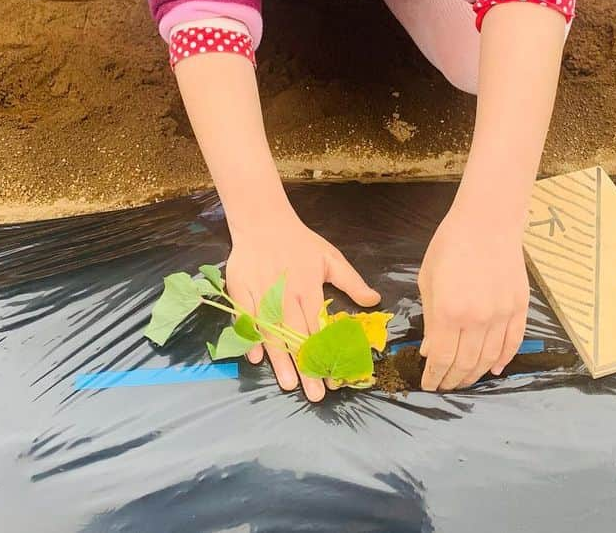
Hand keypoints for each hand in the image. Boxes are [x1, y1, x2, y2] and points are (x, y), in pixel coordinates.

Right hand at [226, 210, 379, 402]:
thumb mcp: (330, 257)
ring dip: (280, 359)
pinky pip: (244, 316)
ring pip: (271, 331)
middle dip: (306, 366)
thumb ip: (352, 281)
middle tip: (314, 394)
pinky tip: (255, 356)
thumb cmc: (299, 241)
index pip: (318, 326)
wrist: (262, 220)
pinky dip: (250, 336)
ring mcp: (261, 292)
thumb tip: (374, 301)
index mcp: (308, 286)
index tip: (334, 377)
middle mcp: (285, 293)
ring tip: (288, 384)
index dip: (326, 353)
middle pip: (296, 334)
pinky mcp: (240, 289)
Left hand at [418, 206, 529, 391]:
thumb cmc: (450, 244)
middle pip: (466, 363)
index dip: (435, 376)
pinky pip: (512, 343)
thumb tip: (430, 351)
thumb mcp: (428, 279)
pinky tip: (493, 368)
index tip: (428, 385)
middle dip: (453, 380)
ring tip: (464, 380)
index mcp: (450, 312)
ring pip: (489, 358)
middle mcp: (478, 320)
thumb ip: (430, 318)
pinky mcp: (519, 308)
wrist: (487, 222)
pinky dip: (503, 359)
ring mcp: (502, 315)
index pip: (442, 358)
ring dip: (475, 374)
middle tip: (445, 386)